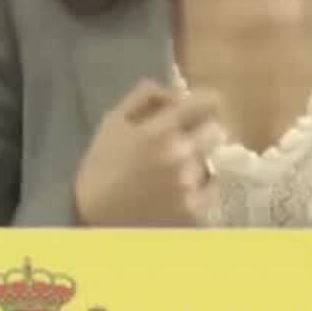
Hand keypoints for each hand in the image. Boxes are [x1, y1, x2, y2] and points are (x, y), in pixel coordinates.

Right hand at [74, 80, 222, 226]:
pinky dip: (200, 188)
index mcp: (159, 129)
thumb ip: (144, 97)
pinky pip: (211, 189)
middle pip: (217, 131)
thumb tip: (175, 91)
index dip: (208, 102)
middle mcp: (179, 154)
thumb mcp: (113, 122)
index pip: (206, 102)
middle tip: (192, 140)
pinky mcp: (193, 209)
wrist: (94, 219)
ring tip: (178, 171)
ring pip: (211, 160)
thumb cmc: (101, 167)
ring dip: (199, 161)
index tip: (204, 107)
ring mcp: (189, 184)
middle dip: (205, 132)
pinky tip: (180, 191)